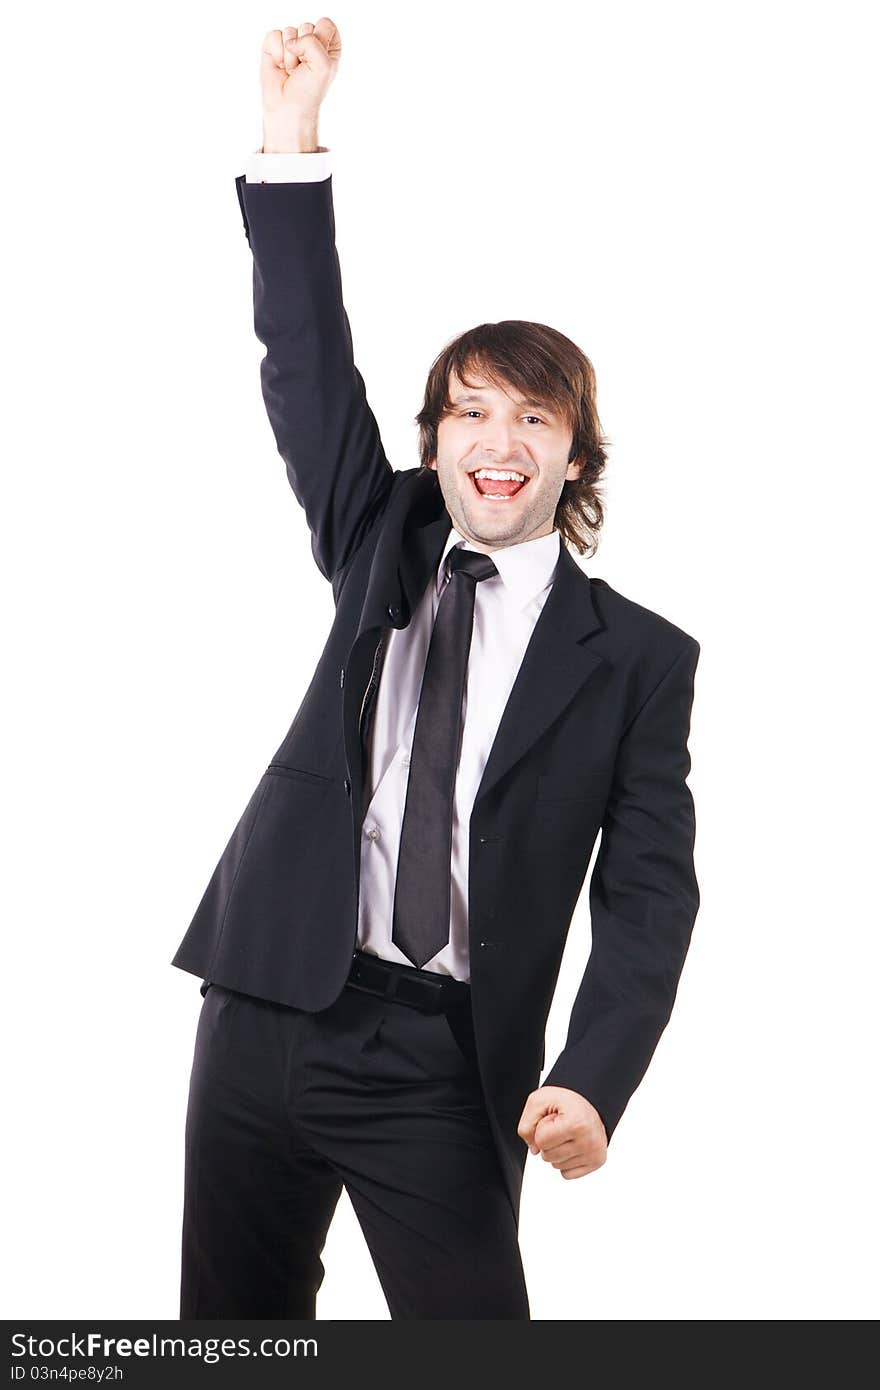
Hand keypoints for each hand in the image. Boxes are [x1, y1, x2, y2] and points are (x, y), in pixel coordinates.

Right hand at [260, 18, 341, 150]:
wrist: (288, 108)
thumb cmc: (309, 91)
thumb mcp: (323, 66)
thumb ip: (312, 42)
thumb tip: (290, 41)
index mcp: (329, 45)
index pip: (325, 24)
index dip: (320, 41)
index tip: (318, 62)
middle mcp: (311, 41)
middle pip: (306, 26)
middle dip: (303, 51)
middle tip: (303, 70)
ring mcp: (292, 42)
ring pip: (289, 31)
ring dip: (290, 56)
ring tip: (292, 71)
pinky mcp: (274, 45)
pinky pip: (274, 35)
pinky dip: (276, 53)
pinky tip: (280, 67)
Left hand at [517, 1086, 607, 1179]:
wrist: (590, 1102)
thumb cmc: (565, 1101)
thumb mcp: (540, 1100)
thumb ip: (526, 1124)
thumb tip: (533, 1150)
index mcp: (577, 1124)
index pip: (541, 1141)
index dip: (541, 1128)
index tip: (553, 1118)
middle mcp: (589, 1141)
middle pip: (547, 1156)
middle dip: (548, 1141)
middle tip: (560, 1126)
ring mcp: (594, 1154)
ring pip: (556, 1166)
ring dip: (556, 1151)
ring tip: (567, 1134)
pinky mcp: (597, 1162)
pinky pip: (567, 1174)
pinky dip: (565, 1161)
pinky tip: (573, 1145)